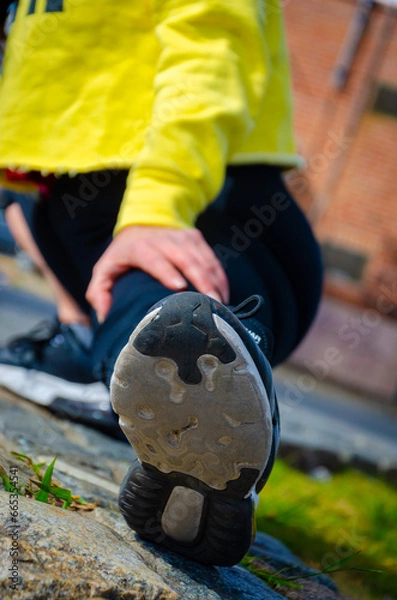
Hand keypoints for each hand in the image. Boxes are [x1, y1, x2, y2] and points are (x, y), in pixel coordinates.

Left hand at [86, 225, 229, 321]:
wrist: (145, 219)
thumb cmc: (124, 254)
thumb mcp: (106, 268)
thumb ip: (99, 291)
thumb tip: (103, 314)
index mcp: (141, 247)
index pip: (155, 259)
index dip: (167, 272)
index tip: (179, 287)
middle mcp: (165, 240)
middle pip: (186, 260)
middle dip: (201, 282)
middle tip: (211, 304)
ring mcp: (184, 238)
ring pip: (203, 260)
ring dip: (214, 282)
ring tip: (221, 305)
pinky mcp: (197, 239)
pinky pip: (212, 260)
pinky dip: (220, 278)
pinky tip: (225, 296)